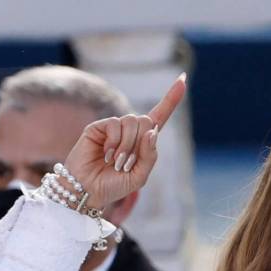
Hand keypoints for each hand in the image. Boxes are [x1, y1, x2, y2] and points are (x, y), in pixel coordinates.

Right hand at [62, 73, 188, 208]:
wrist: (88, 190)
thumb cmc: (113, 185)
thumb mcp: (139, 176)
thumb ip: (150, 156)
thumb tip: (152, 131)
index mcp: (143, 142)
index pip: (160, 117)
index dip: (171, 99)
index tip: (183, 79)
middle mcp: (130, 131)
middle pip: (147, 121)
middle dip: (140, 144)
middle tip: (126, 163)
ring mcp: (114, 128)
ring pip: (132, 122)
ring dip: (127, 146)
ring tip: (116, 162)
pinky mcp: (99, 126)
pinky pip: (115, 124)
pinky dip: (114, 142)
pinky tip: (106, 154)